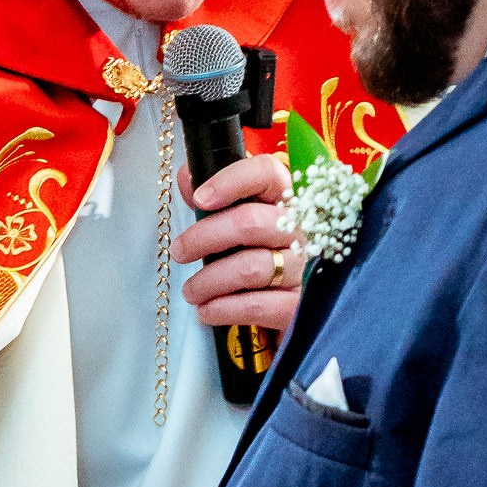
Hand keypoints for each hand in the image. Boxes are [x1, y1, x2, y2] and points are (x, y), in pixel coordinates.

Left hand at [173, 151, 302, 338]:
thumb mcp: (241, 225)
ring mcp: (306, 268)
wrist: (306, 312)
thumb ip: (216, 200)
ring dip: (210, 280)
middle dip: (204, 237)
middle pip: (249, 222)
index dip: (231, 182)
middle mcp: (304, 230)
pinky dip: (224, 308)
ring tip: (191, 291)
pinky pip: (257, 305)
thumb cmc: (263, 258)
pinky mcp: (301, 307)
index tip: (200, 199)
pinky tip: (207, 310)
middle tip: (180, 252)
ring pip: (250, 268)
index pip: (266, 174)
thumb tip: (186, 178)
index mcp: (289, 200)